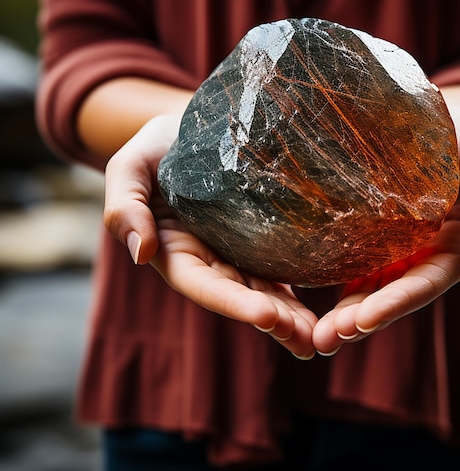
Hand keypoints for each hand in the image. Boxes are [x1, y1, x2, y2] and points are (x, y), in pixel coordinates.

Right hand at [103, 115, 318, 358]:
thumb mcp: (129, 169)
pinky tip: (322, 312)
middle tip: (308, 340)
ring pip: (262, 291)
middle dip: (272, 320)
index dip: (234, 303)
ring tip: (320, 338)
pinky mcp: (257, 241)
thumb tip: (140, 253)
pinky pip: (277, 270)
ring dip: (289, 317)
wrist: (186, 130)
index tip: (266, 315)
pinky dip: (295, 292)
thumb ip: (124, 208)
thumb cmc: (154, 149)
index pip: (204, 285)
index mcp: (175, 251)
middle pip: (240, 297)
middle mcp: (207, 260)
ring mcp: (234, 253)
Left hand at [311, 106, 459, 353]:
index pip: (427, 281)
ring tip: (316, 336)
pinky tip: (307, 300)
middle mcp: (426, 252)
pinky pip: (357, 264)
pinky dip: (339, 285)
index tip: (363, 320)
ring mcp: (399, 246)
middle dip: (363, 319)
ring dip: (346, 314)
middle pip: (394, 293)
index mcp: (456, 243)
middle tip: (327, 339)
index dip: (397, 302)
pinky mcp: (376, 234)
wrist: (434, 116)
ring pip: (373, 286)